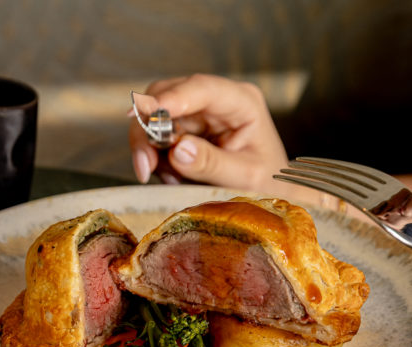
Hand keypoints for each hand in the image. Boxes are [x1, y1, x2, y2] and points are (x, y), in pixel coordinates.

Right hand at [129, 74, 287, 189]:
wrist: (268, 193)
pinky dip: (155, 157)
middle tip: (146, 165)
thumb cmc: (268, 182)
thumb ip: (212, 163)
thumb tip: (178, 150)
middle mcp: (216, 100)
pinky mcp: (184, 128)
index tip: (143, 113)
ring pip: (152, 115)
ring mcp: (197, 112)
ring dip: (149, 148)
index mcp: (242, 102)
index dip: (170, 99)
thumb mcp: (245, 177)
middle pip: (165, 96)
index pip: (202, 88)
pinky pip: (154, 135)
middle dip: (148, 129)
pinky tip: (173, 176)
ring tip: (171, 178)